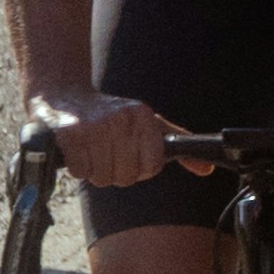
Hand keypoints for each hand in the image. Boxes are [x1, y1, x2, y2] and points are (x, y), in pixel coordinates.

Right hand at [29, 84, 166, 207]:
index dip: (141, 169)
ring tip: (93, 152)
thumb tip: (207, 169)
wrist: (66, 95)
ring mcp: (94, 127)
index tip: (131, 157)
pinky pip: (81, 173)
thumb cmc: (112, 115)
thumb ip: (178, 145)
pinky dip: (78, 168)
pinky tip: (79, 151)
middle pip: (127, 176)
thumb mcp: (149, 123)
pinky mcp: (70, 135)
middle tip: (108, 154)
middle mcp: (121, 120)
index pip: (152, 166)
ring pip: (103, 178)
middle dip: (116, 172)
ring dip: (96, 172)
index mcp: (143, 117)